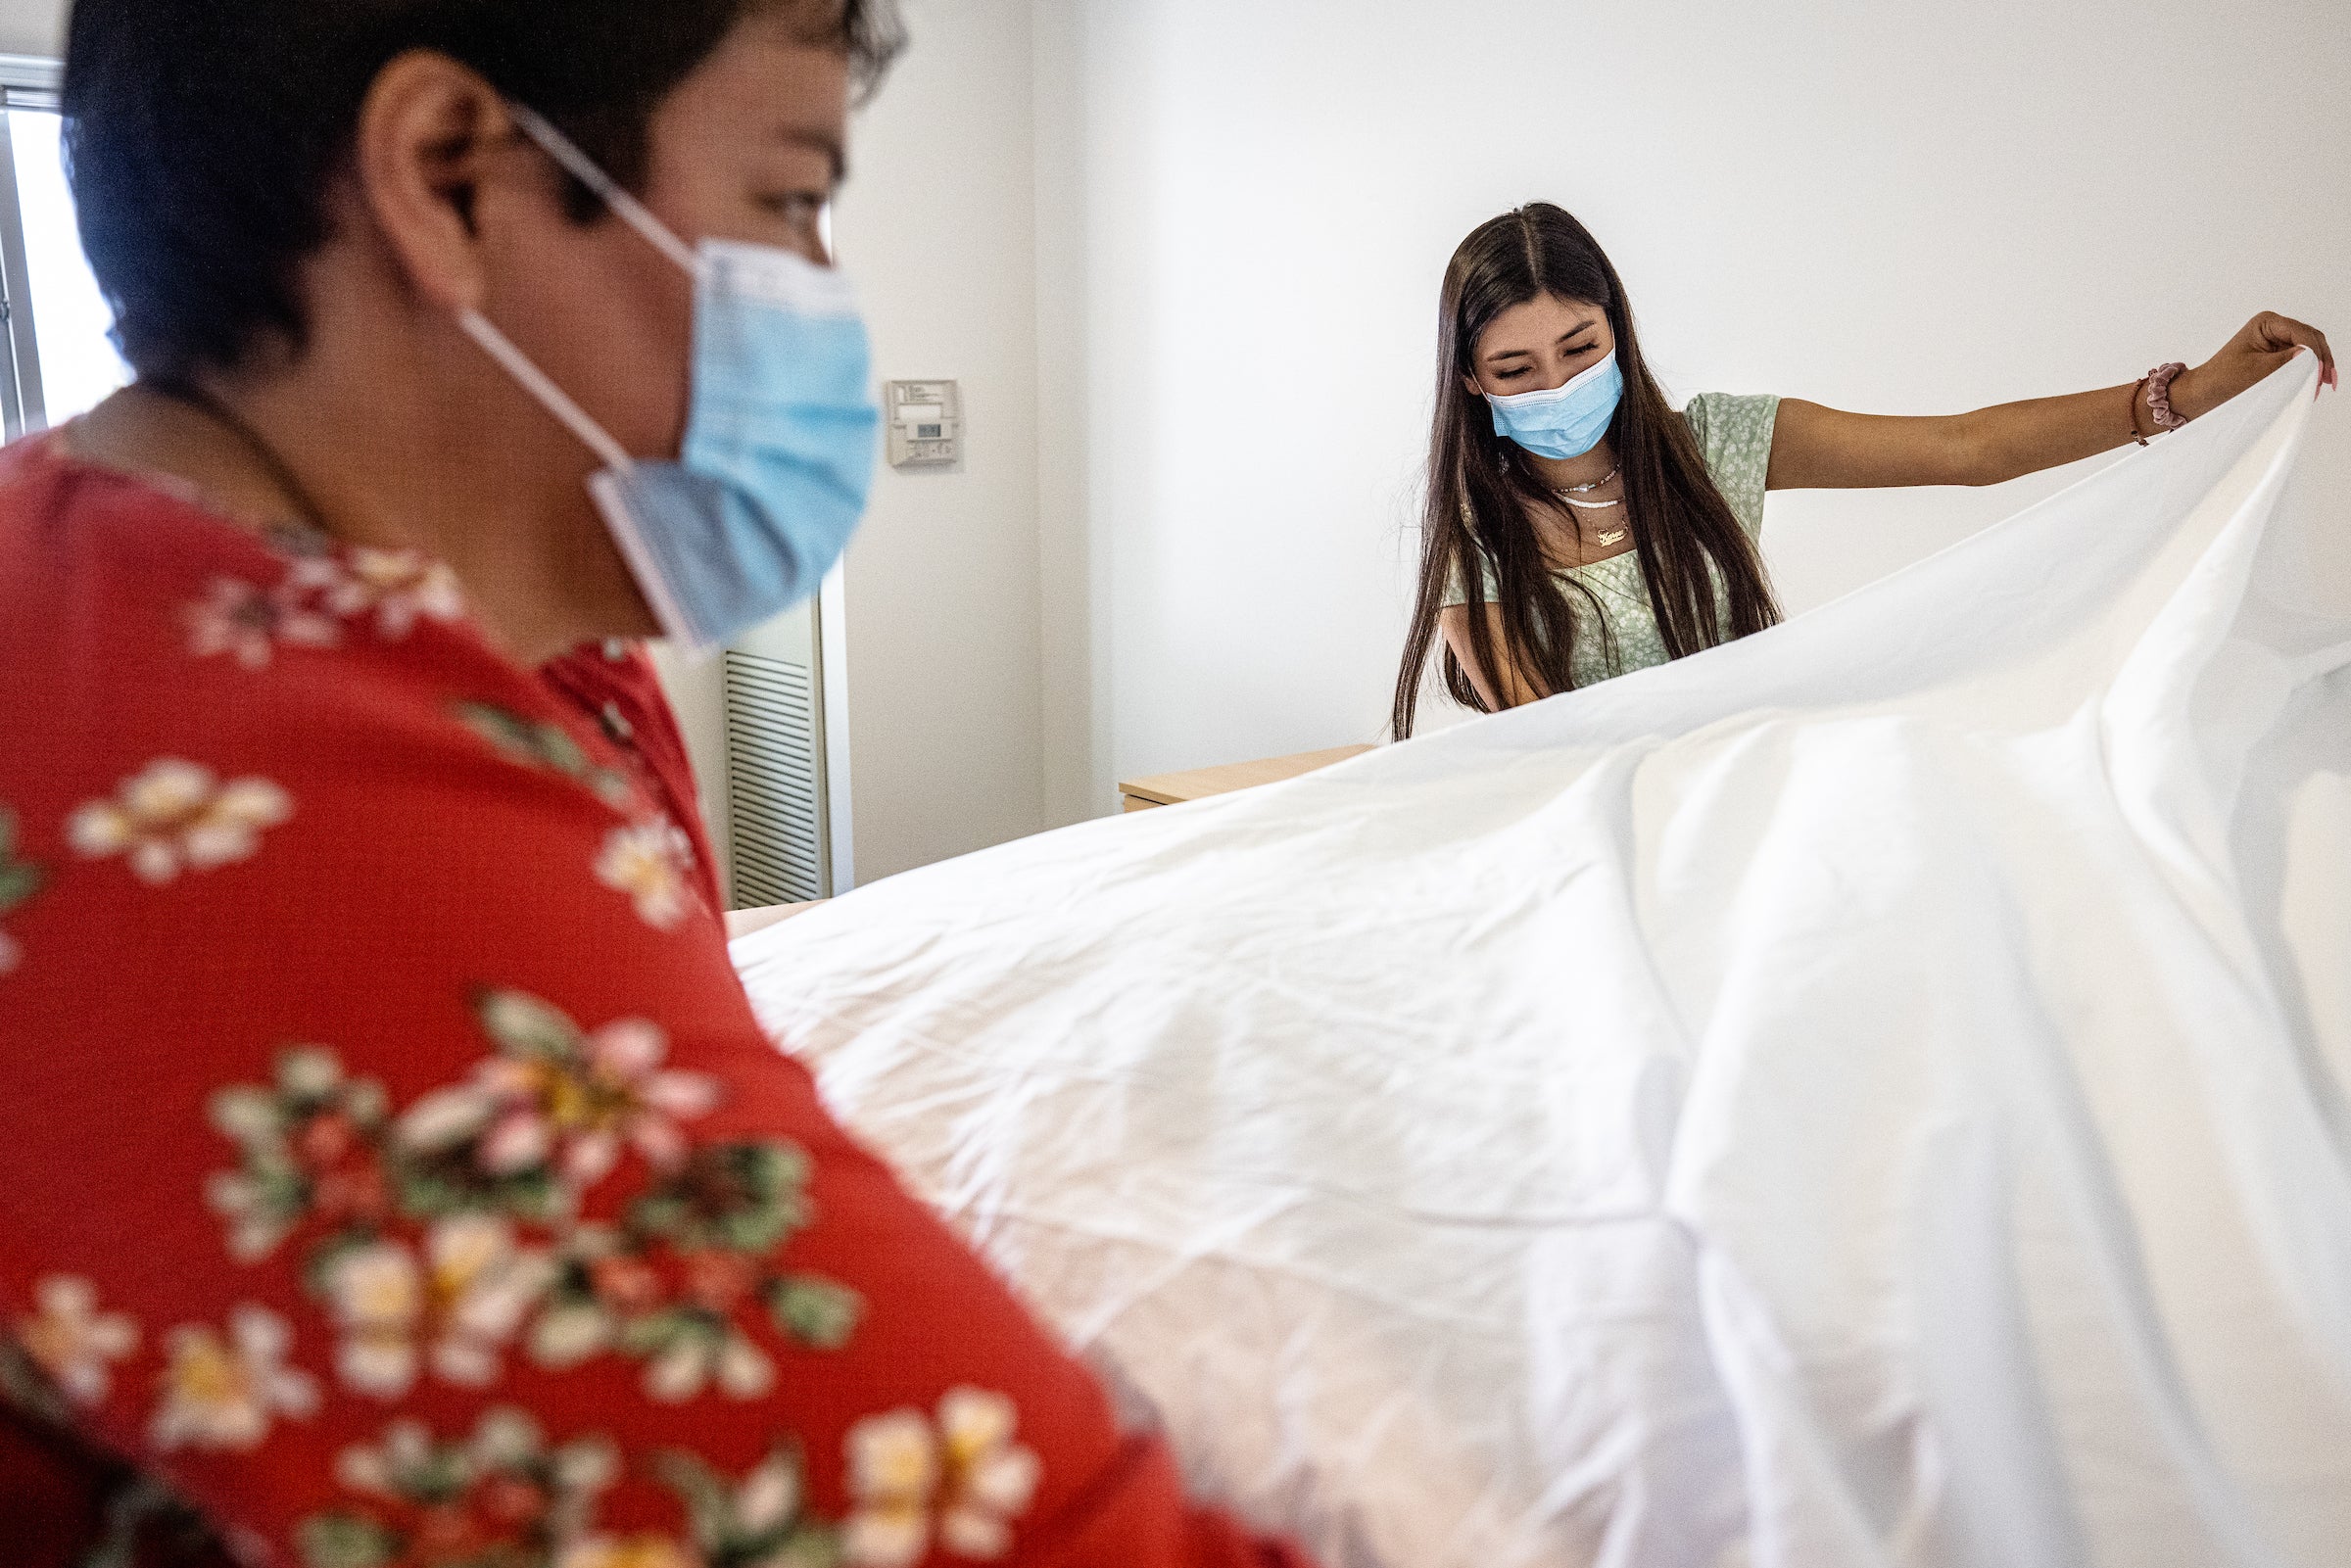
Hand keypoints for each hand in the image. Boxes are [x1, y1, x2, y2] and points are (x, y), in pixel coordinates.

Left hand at [2176, 312, 2334, 417]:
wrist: (2205, 393)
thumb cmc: (2223, 379)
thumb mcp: (2257, 371)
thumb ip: (2286, 362)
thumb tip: (2310, 357)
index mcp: (2267, 322)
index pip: (2301, 333)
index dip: (2314, 352)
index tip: (2320, 372)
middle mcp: (2275, 327)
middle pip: (2311, 338)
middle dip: (2321, 359)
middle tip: (2328, 380)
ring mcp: (2278, 341)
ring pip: (2310, 349)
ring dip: (2318, 366)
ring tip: (2323, 385)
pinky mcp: (2279, 355)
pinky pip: (2301, 360)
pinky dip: (2309, 371)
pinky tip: (2314, 384)